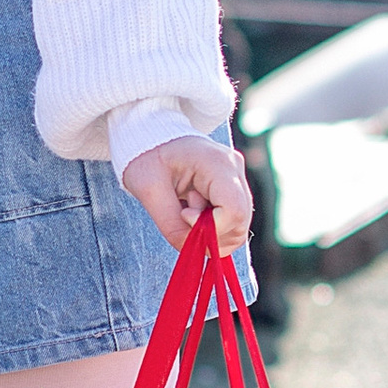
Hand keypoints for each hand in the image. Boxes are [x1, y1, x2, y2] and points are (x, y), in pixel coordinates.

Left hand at [120, 133, 252, 250]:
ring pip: (238, 227)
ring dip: (210, 232)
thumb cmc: (147, 158)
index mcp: (217, 162)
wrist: (151, 138)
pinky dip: (212, 228)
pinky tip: (192, 210)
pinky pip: (232, 222)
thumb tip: (193, 248)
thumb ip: (171, 225)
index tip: (183, 215)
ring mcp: (237, 177)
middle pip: (240, 222)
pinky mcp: (233, 188)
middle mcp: (235, 168)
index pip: (234, 210)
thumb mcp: (149, 190)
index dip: (211, 227)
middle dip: (210, 235)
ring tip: (186, 209)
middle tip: (182, 216)